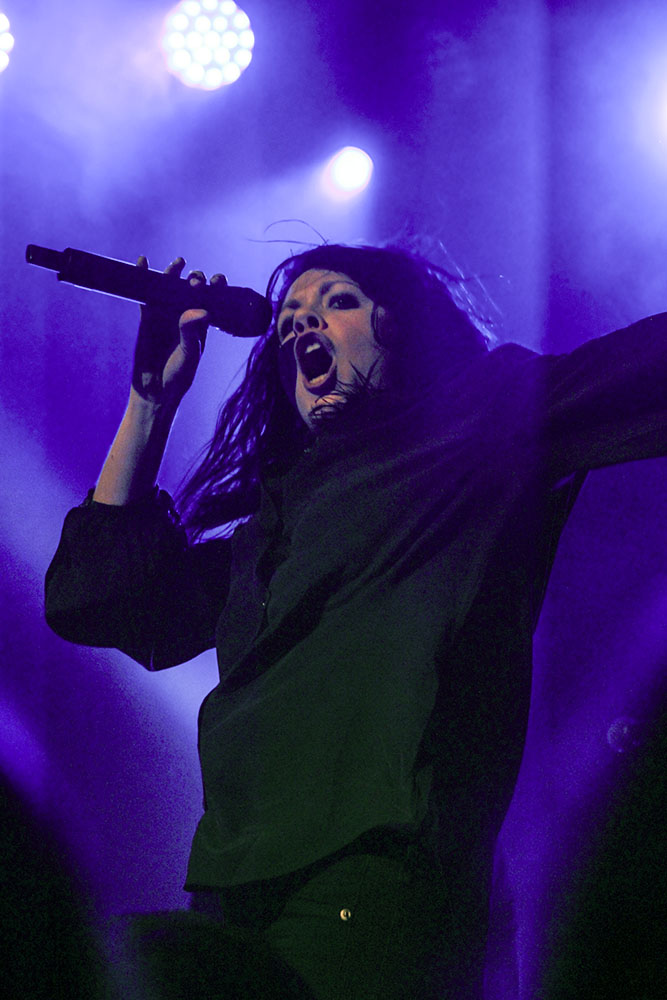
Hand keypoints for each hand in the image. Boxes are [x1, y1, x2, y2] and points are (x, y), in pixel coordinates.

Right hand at [131, 256, 225, 407]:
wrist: (154, 390)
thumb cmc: (178, 376)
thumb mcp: (189, 354)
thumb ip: (192, 333)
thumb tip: (200, 310)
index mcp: (202, 324)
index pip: (213, 299)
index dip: (217, 286)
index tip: (218, 280)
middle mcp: (185, 316)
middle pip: (192, 289)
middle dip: (196, 280)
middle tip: (195, 282)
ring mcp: (166, 315)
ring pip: (170, 287)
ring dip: (173, 272)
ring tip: (179, 263)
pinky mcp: (147, 316)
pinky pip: (145, 293)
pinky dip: (143, 277)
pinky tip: (142, 262)